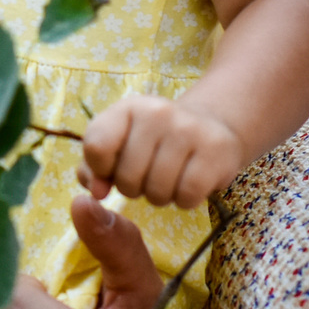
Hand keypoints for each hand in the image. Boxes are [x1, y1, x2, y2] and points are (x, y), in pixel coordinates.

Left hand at [81, 93, 244, 208]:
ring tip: (169, 179)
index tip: (113, 168)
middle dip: (134, 188)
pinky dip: (185, 200)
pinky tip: (189, 184)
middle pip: (127, 178)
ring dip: (160, 196)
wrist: (210, 126)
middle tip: (148, 176)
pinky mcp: (215, 150)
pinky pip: (187, 196)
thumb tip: (97, 192)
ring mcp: (188, 129)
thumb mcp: (119, 145)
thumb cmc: (153, 143)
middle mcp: (157, 112)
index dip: (101, 169)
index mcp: (127, 108)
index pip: (96, 147)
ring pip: (157, 191)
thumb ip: (93, 170)